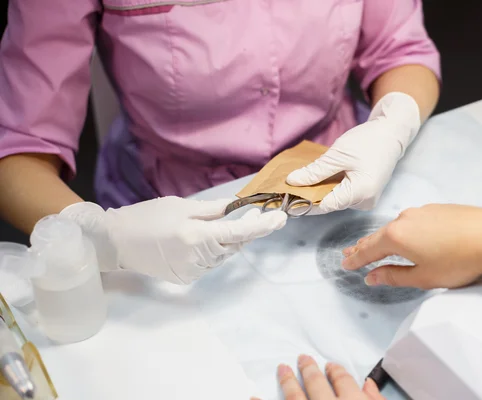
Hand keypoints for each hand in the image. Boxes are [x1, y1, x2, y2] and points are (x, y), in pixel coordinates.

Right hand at [60, 197, 286, 283]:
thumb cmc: (147, 217)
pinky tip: (198, 241)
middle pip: (234, 246)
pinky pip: (208, 264)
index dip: (262, 226)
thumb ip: (212, 210)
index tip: (280, 218)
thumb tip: (236, 208)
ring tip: (213, 225)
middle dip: (245, 230)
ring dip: (226, 241)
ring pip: (222, 256)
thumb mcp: (181, 206)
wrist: (115, 242)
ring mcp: (191, 272)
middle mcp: (198, 259)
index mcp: (197, 236)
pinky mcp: (185, 279)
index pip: (239, 233)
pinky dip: (211, 251)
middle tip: (252, 214)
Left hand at [251, 355, 383, 399]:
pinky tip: (252, 396)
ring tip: (281, 369)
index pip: (344, 381)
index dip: (336, 371)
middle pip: (317, 384)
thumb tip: (370, 386)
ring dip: (287, 382)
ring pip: (294, 397)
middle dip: (309, 369)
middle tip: (302, 358)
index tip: (330, 365)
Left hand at [286, 93, 420, 213]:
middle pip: (330, 203)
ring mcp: (367, 200)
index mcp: (360, 193)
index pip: (325, 205)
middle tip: (291, 185)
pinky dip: (331, 187)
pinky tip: (321, 177)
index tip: (287, 196)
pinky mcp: (365, 195)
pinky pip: (343, 194)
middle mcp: (365, 202)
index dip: (305, 201)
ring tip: (305, 178)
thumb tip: (292, 182)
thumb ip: (315, 171)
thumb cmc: (367, 141)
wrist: (391, 133)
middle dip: (312, 194)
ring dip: (321, 190)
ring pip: (336, 199)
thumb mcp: (337, 155)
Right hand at [342, 204, 481, 288]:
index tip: (346, 264)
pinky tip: (406, 235)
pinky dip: (402, 230)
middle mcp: (404, 219)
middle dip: (363, 246)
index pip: (369, 251)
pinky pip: (412, 221)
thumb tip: (372, 277)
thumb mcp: (424, 277)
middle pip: (378, 236)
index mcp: (396, 237)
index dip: (356, 260)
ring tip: (374, 245)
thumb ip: (394, 277)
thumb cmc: (460, 260)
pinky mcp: (438, 209)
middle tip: (349, 253)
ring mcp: (422, 211)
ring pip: (395, 226)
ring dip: (383, 237)